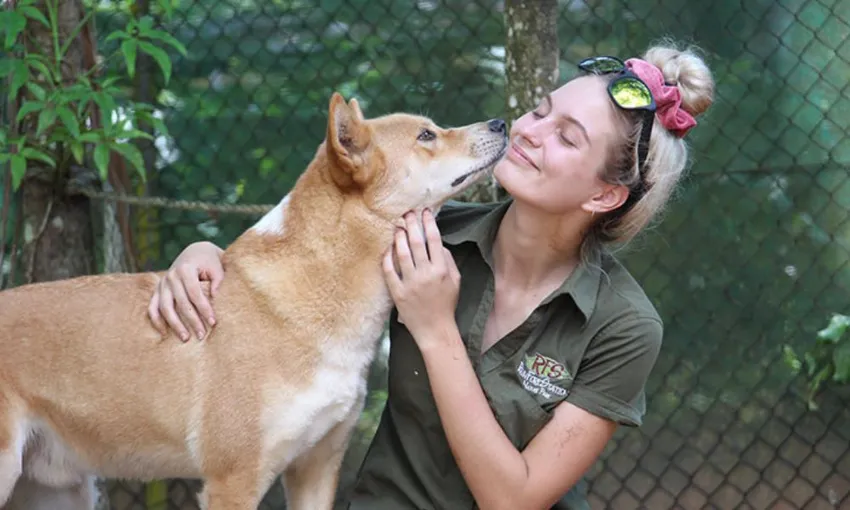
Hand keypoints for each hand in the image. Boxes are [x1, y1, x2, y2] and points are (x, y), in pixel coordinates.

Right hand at [148, 241, 224, 340]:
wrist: (196, 252)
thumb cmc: (210, 262)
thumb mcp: (217, 268)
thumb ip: (218, 281)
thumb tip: (215, 298)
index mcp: (185, 269)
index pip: (195, 293)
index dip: (204, 309)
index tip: (213, 322)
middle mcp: (171, 276)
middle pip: (180, 303)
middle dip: (192, 321)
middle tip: (201, 335)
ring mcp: (162, 284)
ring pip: (165, 308)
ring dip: (175, 324)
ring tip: (185, 338)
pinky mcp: (158, 290)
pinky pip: (152, 307)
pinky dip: (156, 320)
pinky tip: (164, 333)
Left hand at [382, 209, 460, 347]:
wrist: (435, 329)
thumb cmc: (446, 304)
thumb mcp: (455, 281)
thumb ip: (448, 260)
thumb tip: (438, 243)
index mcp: (441, 270)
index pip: (434, 239)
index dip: (428, 223)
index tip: (424, 212)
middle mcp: (425, 274)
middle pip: (416, 242)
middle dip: (411, 224)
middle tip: (407, 213)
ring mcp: (410, 284)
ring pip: (401, 254)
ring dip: (398, 237)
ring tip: (396, 226)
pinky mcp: (398, 293)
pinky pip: (389, 271)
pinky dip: (387, 258)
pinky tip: (386, 248)